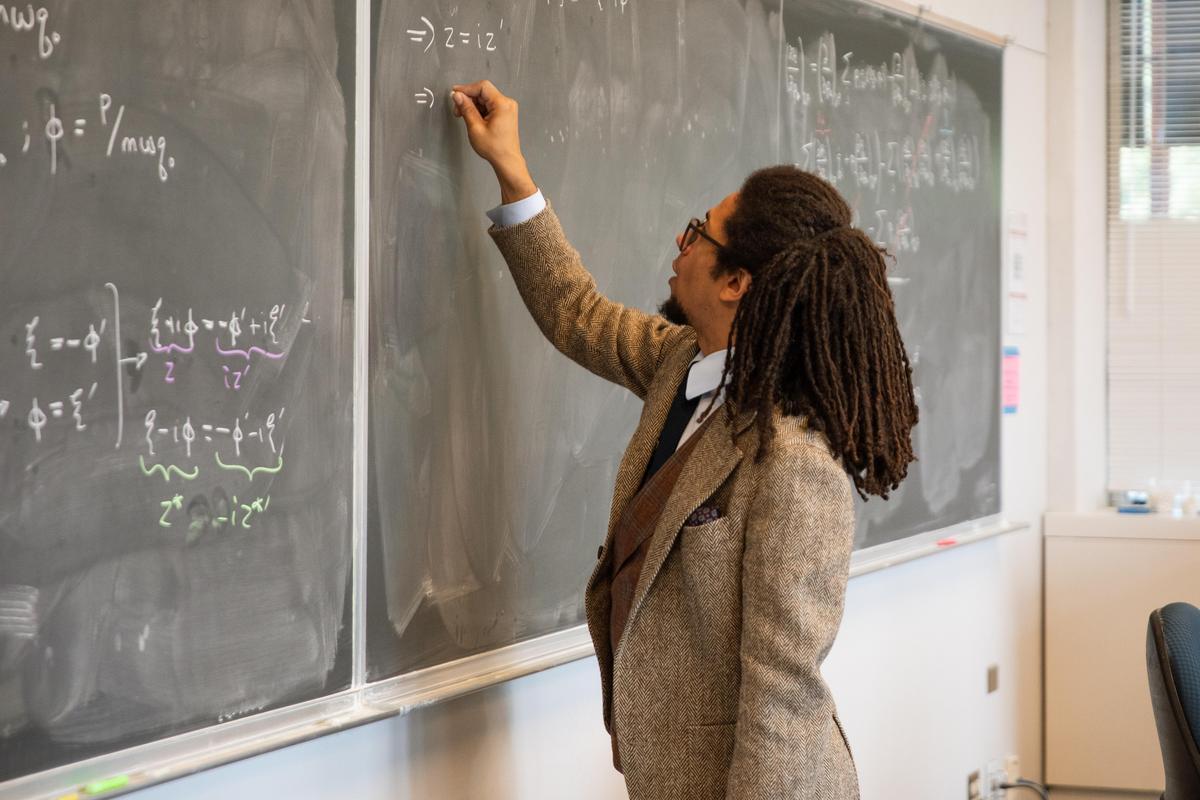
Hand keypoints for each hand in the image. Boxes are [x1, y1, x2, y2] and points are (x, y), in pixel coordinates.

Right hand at [451, 80, 536, 202]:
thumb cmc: (495, 148)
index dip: (466, 89)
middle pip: (483, 92)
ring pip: (485, 99)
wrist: (507, 160)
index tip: (455, 93)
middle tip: (457, 109)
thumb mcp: (475, 127)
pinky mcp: (505, 113)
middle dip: (468, 99)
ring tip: (464, 117)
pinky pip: (489, 105)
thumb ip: (466, 108)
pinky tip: (473, 119)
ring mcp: (507, 108)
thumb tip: (457, 96)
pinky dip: (479, 110)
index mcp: (502, 104)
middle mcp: (507, 103)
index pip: (482, 87)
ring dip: (473, 105)